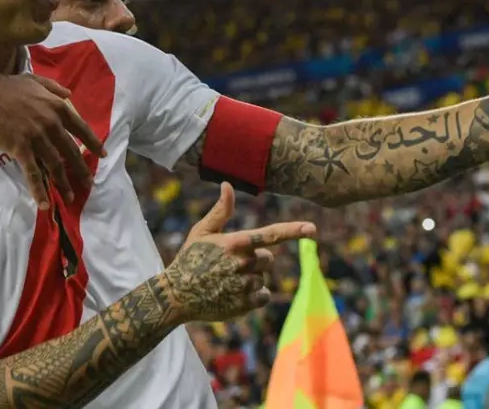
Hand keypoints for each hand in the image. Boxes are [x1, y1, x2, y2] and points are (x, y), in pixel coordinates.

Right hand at [0, 71, 105, 209]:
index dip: (93, 144)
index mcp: (58, 108)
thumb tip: (70, 94)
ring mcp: (38, 138)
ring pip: (55, 165)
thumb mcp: (36, 80)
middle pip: (71, 152)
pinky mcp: (21, 149)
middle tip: (89, 184)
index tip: (102, 155)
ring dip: (64, 184)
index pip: (81, 129)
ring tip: (71, 197)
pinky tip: (45, 203)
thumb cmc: (8, 86)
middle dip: (81, 170)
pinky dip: (40, 190)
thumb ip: (55, 88)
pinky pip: (33, 173)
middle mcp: (52, 124)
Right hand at [163, 183, 316, 322]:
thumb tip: (228, 185)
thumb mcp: (201, 232)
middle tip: (231, 265)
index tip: (313, 229)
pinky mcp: (244, 304)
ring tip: (226, 281)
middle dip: (256, 260)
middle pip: (268, 258)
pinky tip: (233, 294)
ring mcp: (244, 285)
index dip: (294, 231)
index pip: (271, 234)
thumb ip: (220, 210)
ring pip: (263, 278)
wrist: (176, 295)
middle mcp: (242, 263)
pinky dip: (254, 296)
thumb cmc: (189, 259)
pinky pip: (263, 296)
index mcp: (235, 242)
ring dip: (251, 279)